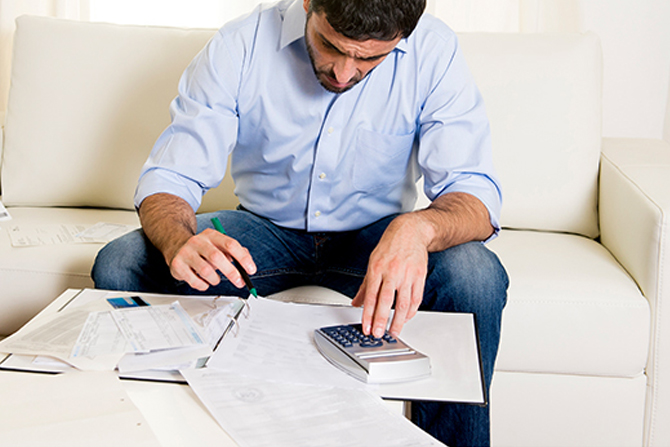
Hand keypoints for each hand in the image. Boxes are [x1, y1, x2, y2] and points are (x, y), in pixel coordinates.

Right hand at [168, 229, 255, 291]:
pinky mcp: (177, 265)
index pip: (230, 244)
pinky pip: (195, 281)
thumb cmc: (203, 249)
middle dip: (231, 272)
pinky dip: (203, 285)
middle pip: (217, 257)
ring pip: (206, 271)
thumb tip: (248, 265)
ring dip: (215, 280)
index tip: (251, 270)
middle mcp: (198, 241)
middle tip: (239, 282)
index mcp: (211, 235)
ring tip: (215, 279)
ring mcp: (186, 253)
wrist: (177, 246)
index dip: (243, 258)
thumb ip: (235, 252)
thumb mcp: (219, 245)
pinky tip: (204, 281)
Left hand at [351, 215, 428, 337]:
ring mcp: (407, 274)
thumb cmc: (390, 246)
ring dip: (398, 321)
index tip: (367, 328)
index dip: (368, 314)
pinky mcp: (420, 276)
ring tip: (393, 332)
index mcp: (377, 268)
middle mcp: (392, 272)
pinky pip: (416, 298)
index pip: (371, 296)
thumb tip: (355, 303)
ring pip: (403, 303)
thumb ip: (365, 286)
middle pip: (386, 301)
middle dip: (381, 320)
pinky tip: (406, 318)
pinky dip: (411, 311)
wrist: (410, 231)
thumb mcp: (372, 262)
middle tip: (379, 334)